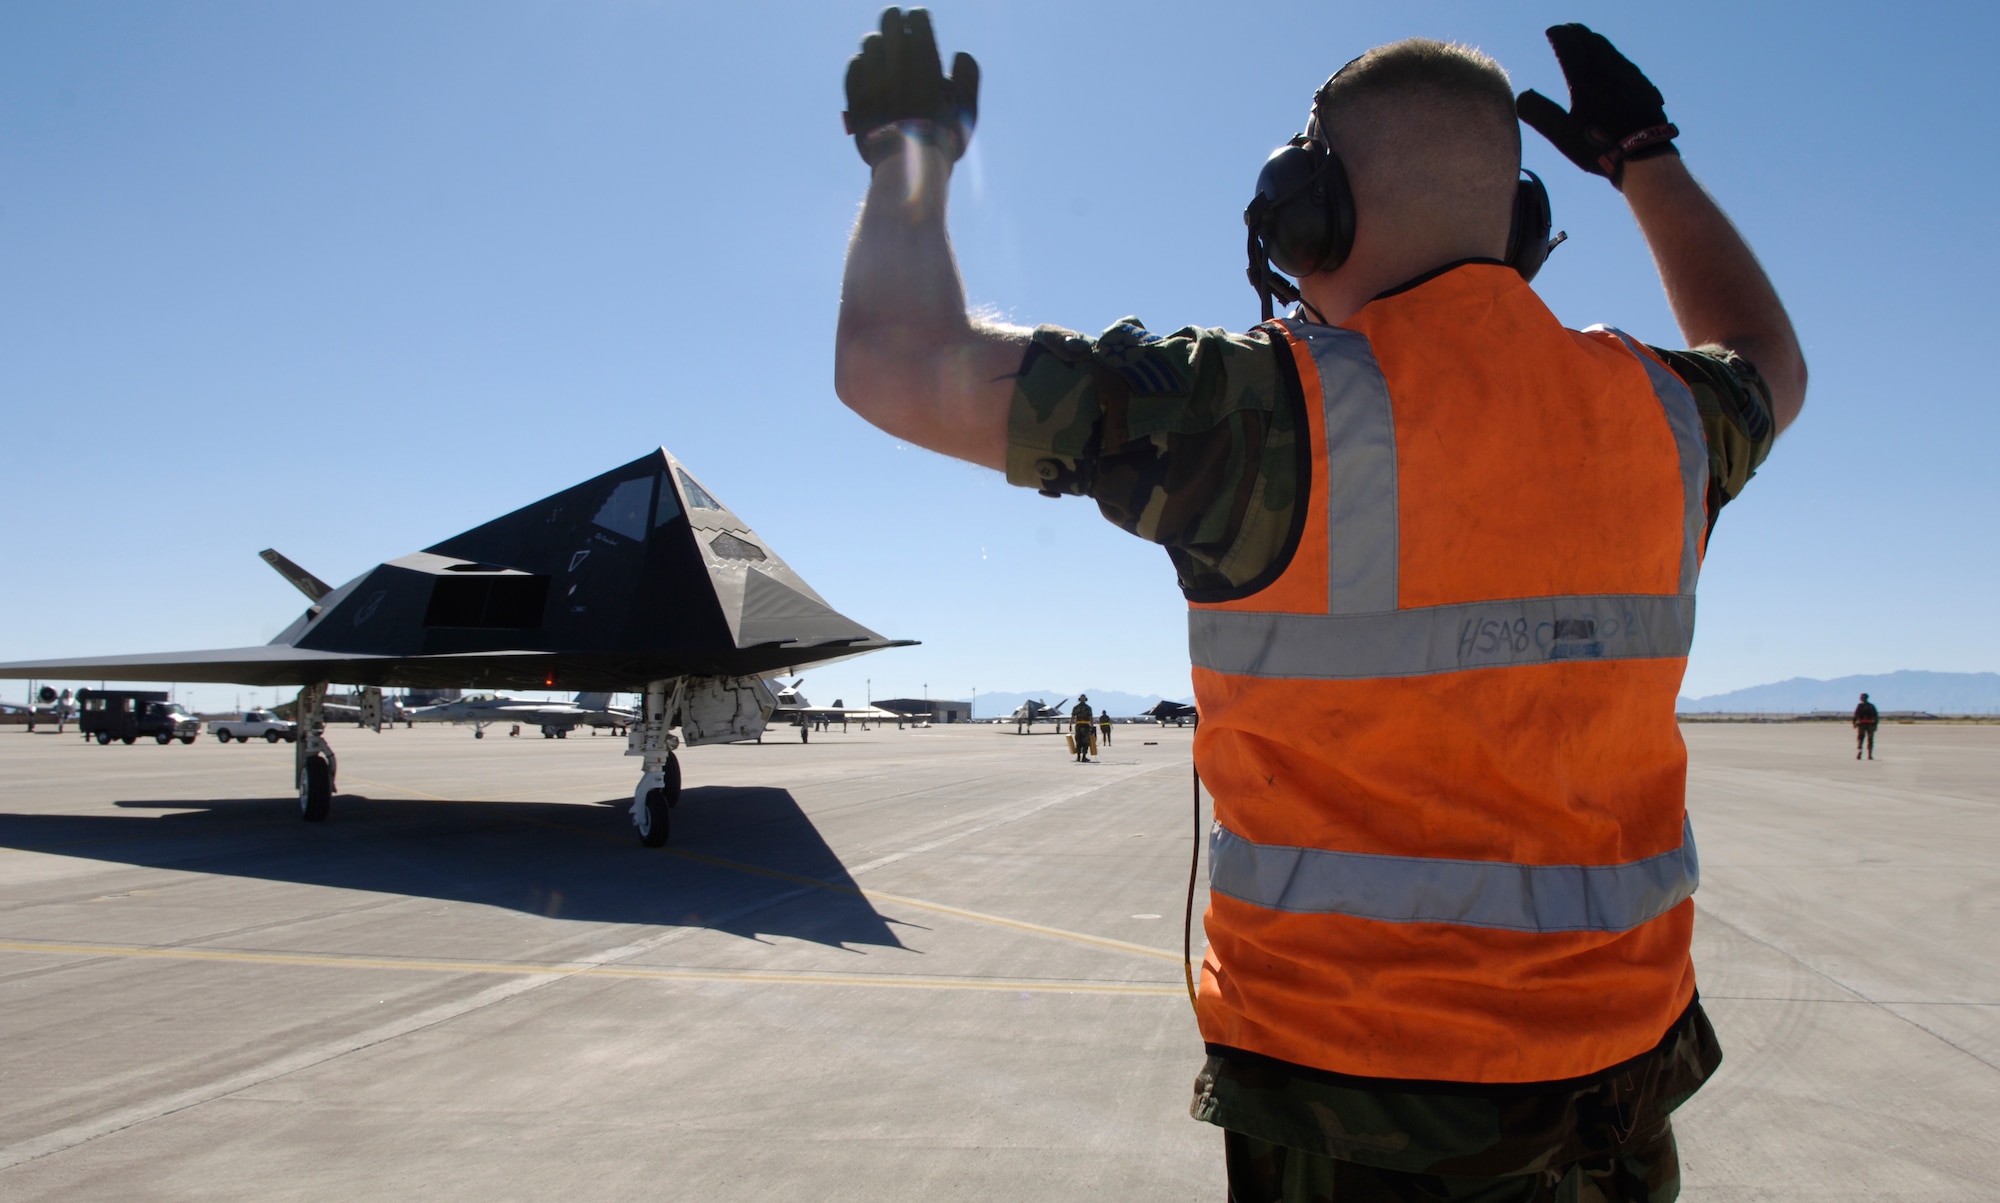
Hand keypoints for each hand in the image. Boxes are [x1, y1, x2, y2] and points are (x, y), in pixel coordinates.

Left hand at [843, 7, 979, 165]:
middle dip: (895, 19)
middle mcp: (895, 60)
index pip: (917, 17)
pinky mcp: (855, 92)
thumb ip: (968, 76)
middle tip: (897, 25)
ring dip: (879, 44)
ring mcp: (872, 75)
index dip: (919, 18)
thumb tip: (959, 54)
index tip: (919, 23)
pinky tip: (870, 73)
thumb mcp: (967, 108)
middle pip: (889, 19)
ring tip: (884, 54)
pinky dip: (862, 65)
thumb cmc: (943, 138)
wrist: (907, 168)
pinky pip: (854, 65)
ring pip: (870, 42)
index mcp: (925, 57)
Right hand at [1516, 23, 1677, 186]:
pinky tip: (1613, 63)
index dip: (1559, 36)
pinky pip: (1625, 62)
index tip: (1551, 31)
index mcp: (1585, 79)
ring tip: (1587, 39)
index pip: (1569, 46)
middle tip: (1567, 29)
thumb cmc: (1599, 146)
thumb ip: (1540, 113)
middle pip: (1590, 41)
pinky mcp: (1643, 85)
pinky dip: (1612, 55)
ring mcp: (1629, 76)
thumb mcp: (1562, 135)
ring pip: (1610, 49)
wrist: (1645, 154)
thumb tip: (1522, 96)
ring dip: (1595, 41)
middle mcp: (1608, 70)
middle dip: (1577, 33)